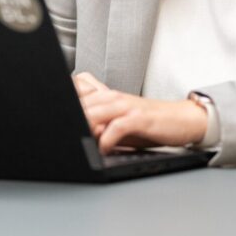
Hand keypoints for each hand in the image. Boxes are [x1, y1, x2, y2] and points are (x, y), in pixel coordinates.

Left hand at [73, 72, 206, 153]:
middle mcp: (114, 97)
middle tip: (64, 133)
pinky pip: (118, 126)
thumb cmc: (148, 122)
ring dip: (85, 127)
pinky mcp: (139, 118)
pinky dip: (107, 138)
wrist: (180, 119)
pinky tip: (103, 148)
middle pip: (81, 102)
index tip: (55, 114)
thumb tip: (75, 128)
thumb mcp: (119, 118)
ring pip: (96, 112)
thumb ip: (98, 120)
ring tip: (79, 142)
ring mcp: (127, 106)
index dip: (64, 98)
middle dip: (70, 117)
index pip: (78, 87)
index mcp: (107, 95)